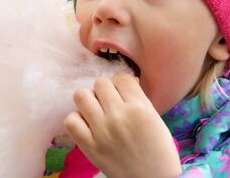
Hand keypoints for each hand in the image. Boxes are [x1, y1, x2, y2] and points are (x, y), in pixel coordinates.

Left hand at [64, 73, 181, 177]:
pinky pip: (71, 120)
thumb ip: (139, 98)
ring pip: (81, 95)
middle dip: (106, 90)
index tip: (124, 93)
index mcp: (140, 108)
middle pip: (100, 83)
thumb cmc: (158, 151)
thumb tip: (123, 82)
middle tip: (110, 103)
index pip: (122, 78)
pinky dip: (77, 119)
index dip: (122, 83)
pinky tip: (87, 124)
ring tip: (96, 110)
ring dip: (89, 100)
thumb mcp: (156, 118)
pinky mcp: (89, 147)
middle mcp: (119, 116)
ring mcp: (101, 131)